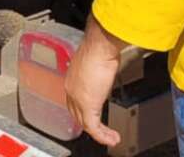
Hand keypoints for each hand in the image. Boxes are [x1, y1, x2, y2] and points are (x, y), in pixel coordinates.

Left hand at [64, 14, 123, 147]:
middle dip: (89, 124)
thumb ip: (99, 68)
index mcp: (72, 76)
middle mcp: (71, 88)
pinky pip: (94, 127)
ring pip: (85, 123)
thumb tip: (107, 65)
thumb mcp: (98, 59)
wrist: (100, 45)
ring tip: (111, 138)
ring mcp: (78, 98)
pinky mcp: (88, 105)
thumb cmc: (100, 46)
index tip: (93, 114)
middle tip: (101, 131)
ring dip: (99, 133)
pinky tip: (111, 138)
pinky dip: (103, 135)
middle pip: (76, 113)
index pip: (74, 99)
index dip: (82, 110)